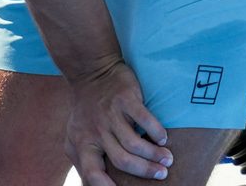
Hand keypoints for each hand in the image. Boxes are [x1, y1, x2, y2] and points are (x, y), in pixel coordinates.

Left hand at [65, 60, 171, 184]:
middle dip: (145, 170)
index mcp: (81, 143)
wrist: (90, 72)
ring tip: (167, 159)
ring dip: (154, 154)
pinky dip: (156, 131)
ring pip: (134, 143)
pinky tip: (163, 137)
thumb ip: (87, 160)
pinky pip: (144, 119)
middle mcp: (94, 131)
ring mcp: (109, 114)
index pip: (91, 173)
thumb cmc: (87, 112)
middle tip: (162, 173)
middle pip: (122, 160)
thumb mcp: (78, 136)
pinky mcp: (124, 98)